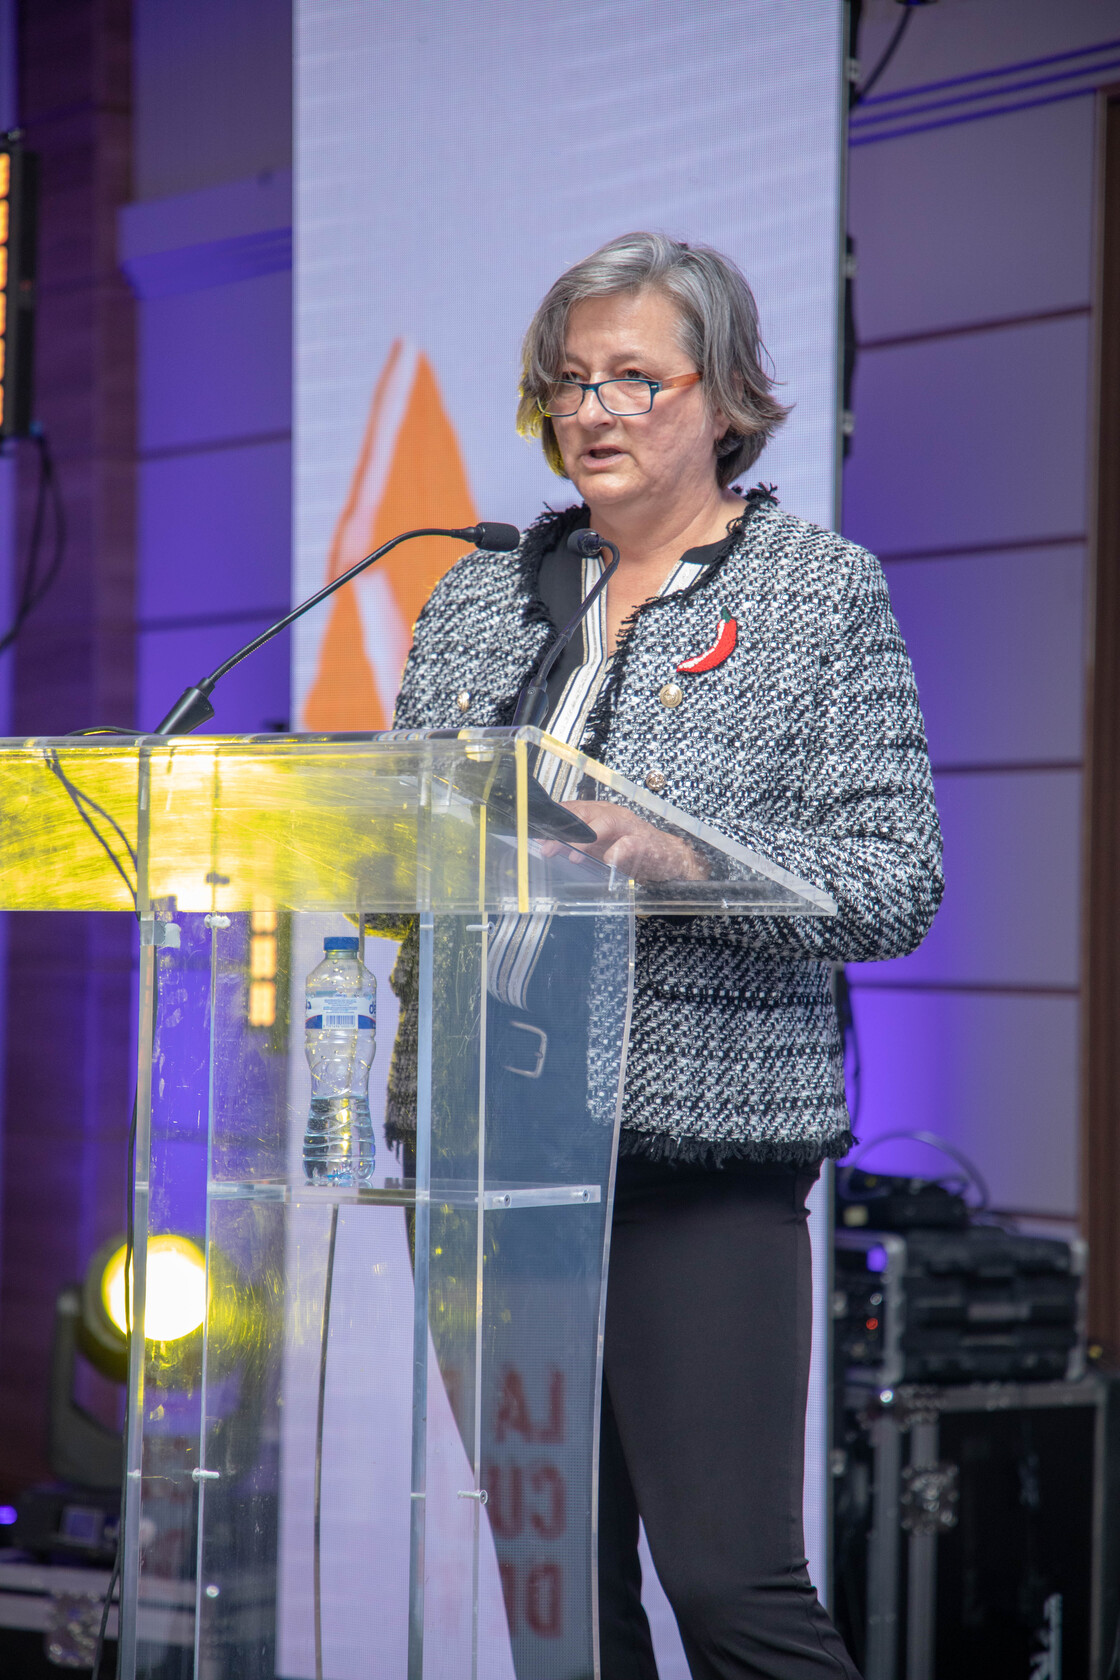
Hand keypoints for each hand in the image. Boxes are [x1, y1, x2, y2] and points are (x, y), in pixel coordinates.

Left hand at [541, 801, 709, 882]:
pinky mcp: (644, 843)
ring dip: (586, 840)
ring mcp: (629, 827)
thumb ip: (576, 843)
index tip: (537, 835)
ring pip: (605, 824)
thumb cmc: (631, 849)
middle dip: (563, 832)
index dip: (554, 822)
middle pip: (584, 815)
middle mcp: (613, 814)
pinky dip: (618, 853)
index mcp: (600, 812)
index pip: (572, 809)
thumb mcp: (600, 845)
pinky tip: (609, 863)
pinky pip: (629, 845)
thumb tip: (546, 845)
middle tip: (547, 848)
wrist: (667, 857)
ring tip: (573, 856)